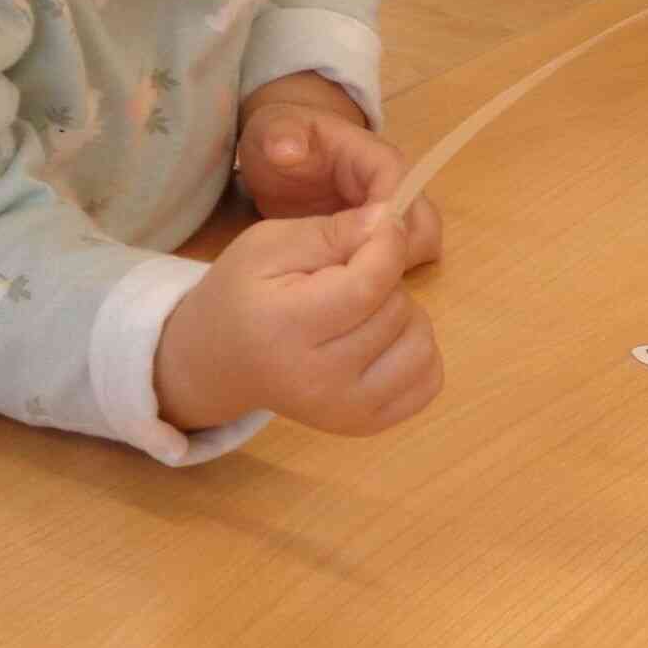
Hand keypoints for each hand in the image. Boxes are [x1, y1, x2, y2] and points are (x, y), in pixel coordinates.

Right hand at [155, 206, 444, 436]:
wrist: (218, 363)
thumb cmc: (245, 296)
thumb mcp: (270, 245)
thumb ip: (333, 232)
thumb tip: (389, 222)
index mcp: (286, 328)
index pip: (368, 285)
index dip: (388, 246)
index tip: (385, 224)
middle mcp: (319, 380)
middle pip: (396, 310)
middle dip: (384, 280)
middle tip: (347, 280)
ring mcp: (345, 410)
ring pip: (421, 343)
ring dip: (403, 315)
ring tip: (362, 310)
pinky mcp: (366, 425)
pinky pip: (429, 379)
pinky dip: (415, 350)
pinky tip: (381, 340)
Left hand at [238, 76, 441, 270]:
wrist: (284, 150)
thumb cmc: (284, 137)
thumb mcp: (274, 130)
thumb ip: (281, 136)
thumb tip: (288, 151)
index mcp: (379, 160)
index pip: (404, 193)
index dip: (386, 225)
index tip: (356, 252)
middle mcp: (398, 189)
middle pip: (422, 228)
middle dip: (394, 256)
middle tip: (345, 276)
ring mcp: (394, 216)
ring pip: (418, 249)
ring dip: (390, 272)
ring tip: (342, 284)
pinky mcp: (384, 238)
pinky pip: (399, 263)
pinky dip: (381, 280)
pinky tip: (344, 288)